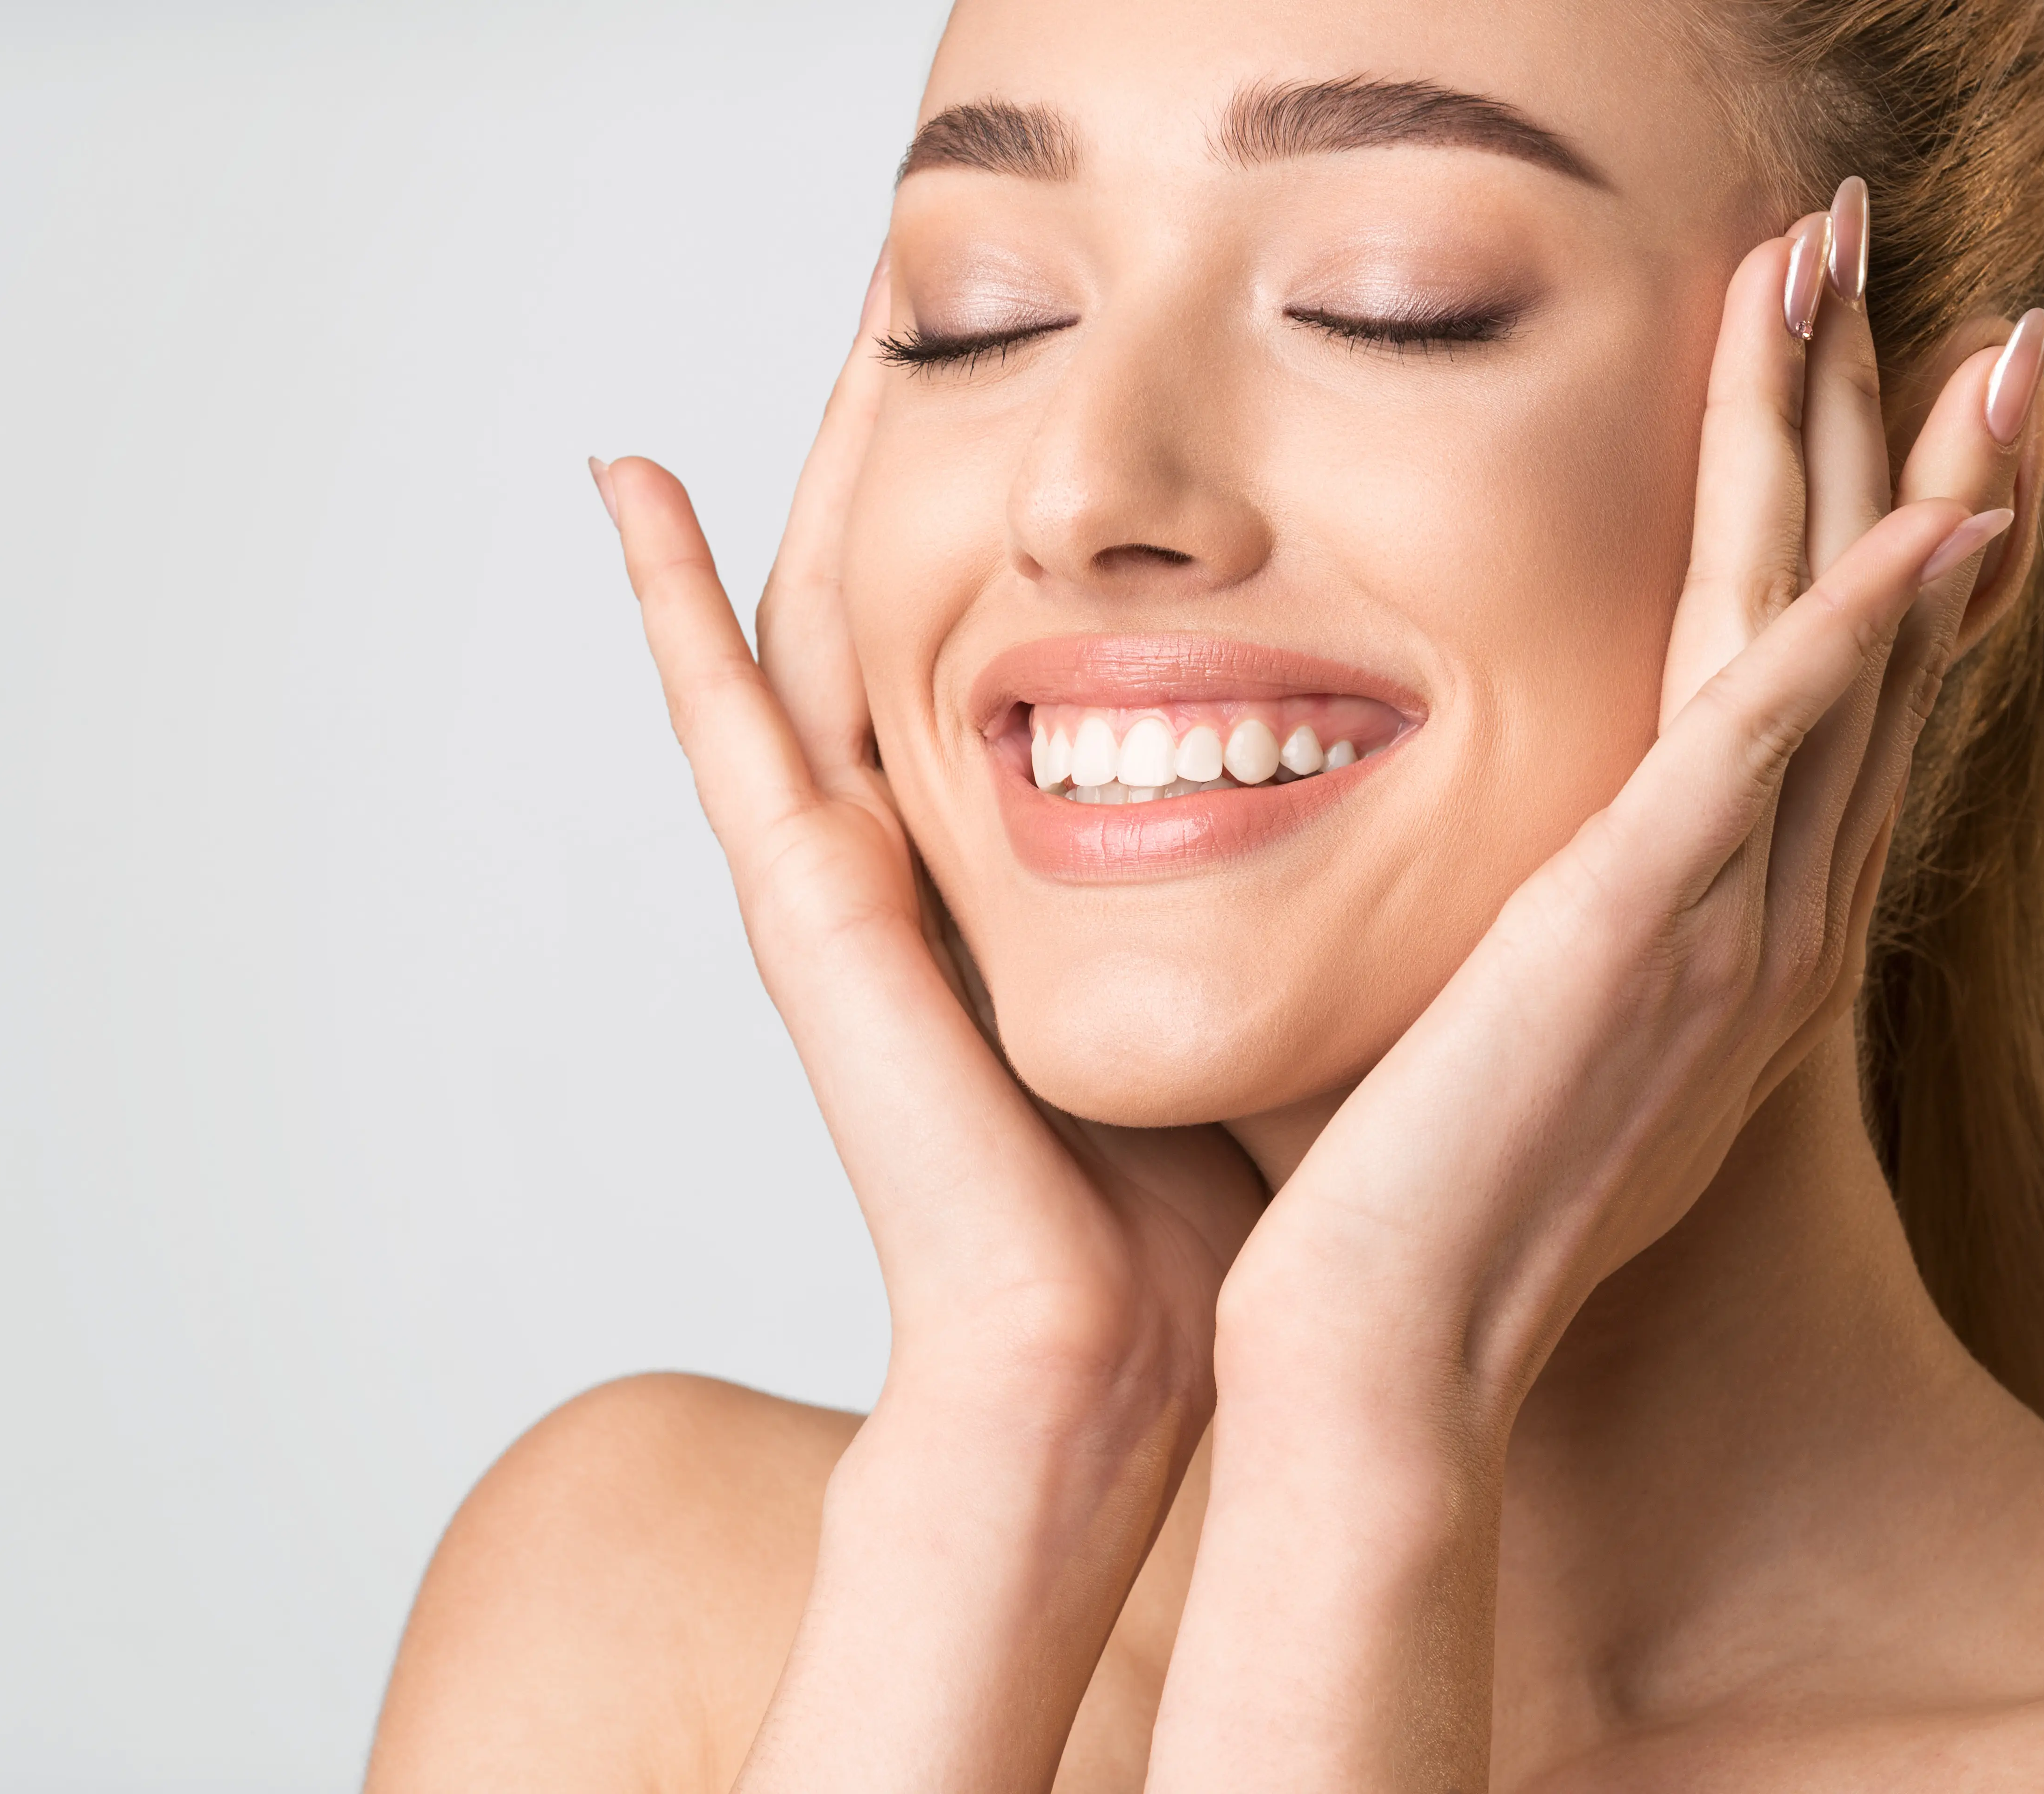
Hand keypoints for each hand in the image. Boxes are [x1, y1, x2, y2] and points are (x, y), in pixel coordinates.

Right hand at [594, 255, 1261, 1789]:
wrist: (1105, 1355)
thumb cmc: (1194, 1209)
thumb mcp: (1256, 998)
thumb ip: (1291, 903)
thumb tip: (1414, 813)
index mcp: (1021, 876)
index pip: (1005, 655)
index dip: (1018, 519)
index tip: (1064, 390)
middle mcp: (918, 859)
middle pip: (900, 610)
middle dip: (914, 461)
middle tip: (925, 309)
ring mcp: (843, 879)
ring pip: (808, 627)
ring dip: (815, 478)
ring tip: (834, 331)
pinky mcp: (803, 908)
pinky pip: (723, 720)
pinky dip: (668, 606)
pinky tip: (629, 488)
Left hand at [1152, 190, 2042, 1788]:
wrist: (1385, 1352)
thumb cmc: (1413, 1204)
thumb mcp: (1514, 1047)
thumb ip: (1541, 947)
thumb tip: (1499, 888)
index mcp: (1738, 961)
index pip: (1836, 727)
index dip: (1885, 575)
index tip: (1911, 440)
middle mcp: (1772, 938)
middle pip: (1875, 665)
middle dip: (1922, 480)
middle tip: (1984, 325)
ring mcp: (1729, 931)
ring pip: (1839, 656)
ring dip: (1889, 476)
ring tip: (1944, 317)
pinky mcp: (1646, 923)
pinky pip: (1780, 733)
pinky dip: (1856, 621)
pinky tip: (1925, 517)